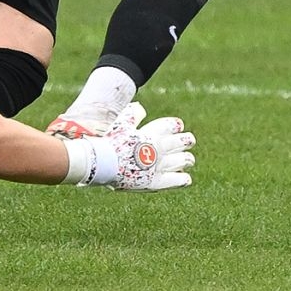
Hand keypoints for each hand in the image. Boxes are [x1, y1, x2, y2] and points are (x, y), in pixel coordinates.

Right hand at [52, 107, 195, 189]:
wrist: (101, 163)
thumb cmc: (108, 142)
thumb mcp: (120, 123)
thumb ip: (133, 114)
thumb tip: (141, 108)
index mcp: (152, 132)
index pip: (173, 125)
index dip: (176, 126)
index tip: (178, 126)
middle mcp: (159, 148)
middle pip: (183, 142)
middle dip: (187, 141)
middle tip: (188, 141)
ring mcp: (160, 165)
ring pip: (184, 160)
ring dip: (187, 159)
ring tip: (188, 159)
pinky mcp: (157, 182)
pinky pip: (178, 180)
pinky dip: (183, 178)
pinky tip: (184, 177)